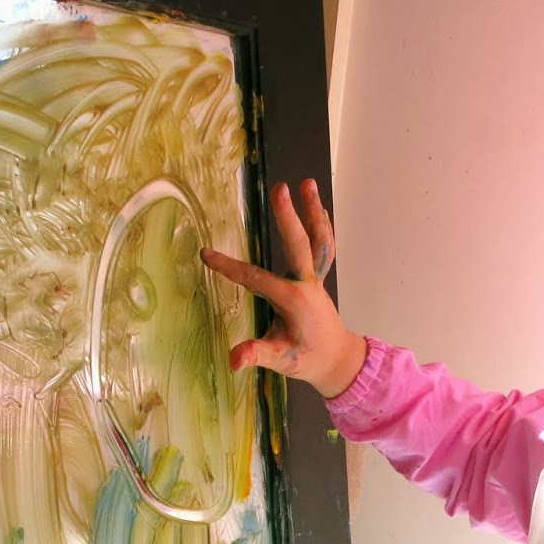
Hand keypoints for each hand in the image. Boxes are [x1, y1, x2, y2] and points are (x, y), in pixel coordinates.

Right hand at [201, 179, 367, 398]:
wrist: (337, 360)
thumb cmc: (307, 360)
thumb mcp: (281, 361)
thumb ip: (258, 355)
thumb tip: (234, 360)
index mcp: (293, 301)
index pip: (256, 279)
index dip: (229, 267)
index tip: (206, 254)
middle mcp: (307, 283)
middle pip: (298, 244)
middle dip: (288, 217)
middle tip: (280, 189)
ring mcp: (316, 278)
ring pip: (317, 239)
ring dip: (313, 210)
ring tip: (307, 182)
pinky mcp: (319, 277)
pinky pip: (322, 246)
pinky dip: (321, 224)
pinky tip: (316, 204)